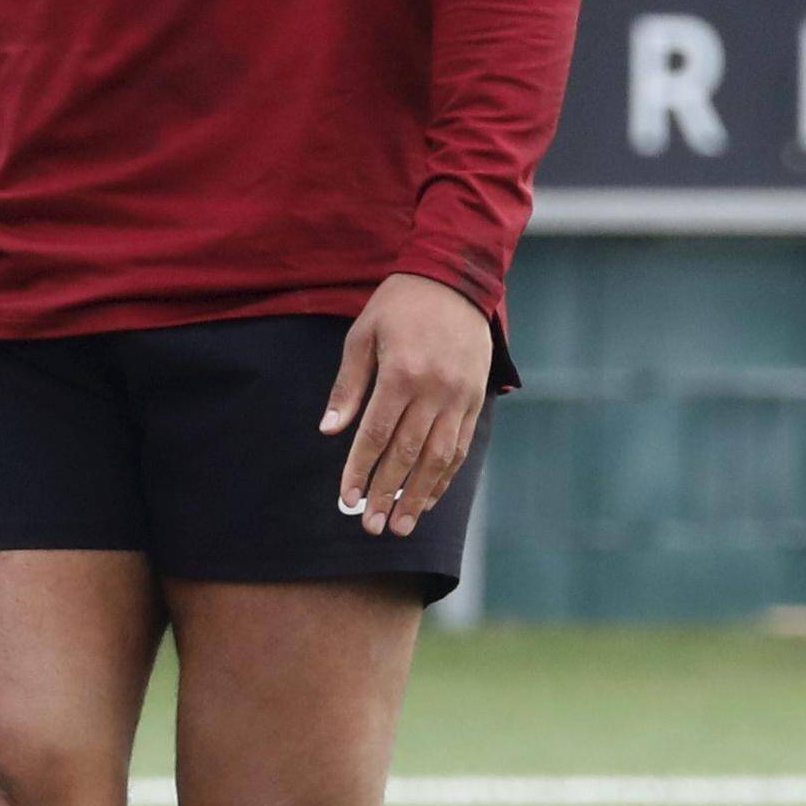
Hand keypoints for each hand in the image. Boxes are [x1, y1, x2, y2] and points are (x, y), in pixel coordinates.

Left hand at [323, 273, 492, 535]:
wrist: (455, 279)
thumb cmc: (399, 305)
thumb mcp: (363, 335)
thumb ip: (348, 386)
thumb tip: (329, 431)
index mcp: (402, 373)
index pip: (376, 434)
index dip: (360, 470)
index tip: (347, 498)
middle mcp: (435, 390)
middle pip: (408, 454)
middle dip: (387, 493)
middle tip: (371, 526)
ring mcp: (460, 397)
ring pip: (438, 458)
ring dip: (418, 496)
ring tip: (400, 526)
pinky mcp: (476, 399)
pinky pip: (461, 447)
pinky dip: (444, 477)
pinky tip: (427, 498)